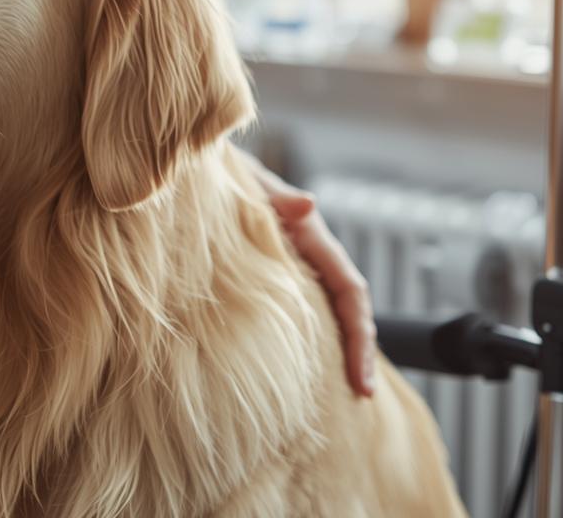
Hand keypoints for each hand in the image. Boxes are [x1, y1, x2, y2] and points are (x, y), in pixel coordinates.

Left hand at [241, 151, 377, 397]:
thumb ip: (276, 197)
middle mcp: (311, 253)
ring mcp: (294, 264)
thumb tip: (309, 204)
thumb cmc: (226, 173)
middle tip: (361, 395)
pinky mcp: (273, 272)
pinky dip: (310, 335)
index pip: (350, 290)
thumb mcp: (250, 183)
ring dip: (339, 345)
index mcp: (312, 236)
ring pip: (329, 309)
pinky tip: (300, 366)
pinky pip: (300, 307)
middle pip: (349, 307)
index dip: (360, 333)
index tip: (360, 377)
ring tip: (341, 390)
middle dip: (358, 350)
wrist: (202, 167)